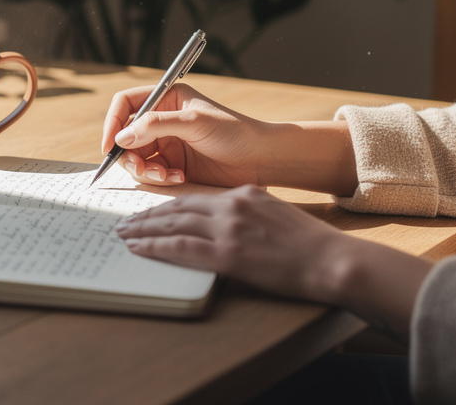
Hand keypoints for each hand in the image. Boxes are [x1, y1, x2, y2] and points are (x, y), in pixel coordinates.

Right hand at [100, 83, 358, 194]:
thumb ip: (155, 125)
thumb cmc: (234, 132)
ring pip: (136, 157)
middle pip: (126, 135)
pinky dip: (158, 178)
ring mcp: (167, 143)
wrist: (260, 159)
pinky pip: (151, 173)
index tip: (111, 145)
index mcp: (166, 98)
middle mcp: (162, 119)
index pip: (125, 103)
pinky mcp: (173, 165)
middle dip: (130, 154)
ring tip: (166, 176)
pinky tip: (178, 178)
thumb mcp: (193, 122)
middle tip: (142, 169)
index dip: (113, 122)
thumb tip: (121, 137)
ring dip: (145, 169)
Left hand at [115, 187, 347, 301]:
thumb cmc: (310, 245)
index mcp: (244, 194)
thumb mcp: (275, 216)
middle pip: (178, 208)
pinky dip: (155, 246)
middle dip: (148, 216)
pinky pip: (181, 246)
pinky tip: (139, 248)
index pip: (194, 198)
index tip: (149, 212)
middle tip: (124, 222)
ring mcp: (229, 228)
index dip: (167, 206)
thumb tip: (223, 225)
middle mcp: (232, 205)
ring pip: (173, 224)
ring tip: (123, 235)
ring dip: (143, 230)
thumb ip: (247, 214)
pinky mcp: (228, 253)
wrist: (332, 260)